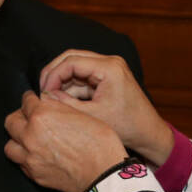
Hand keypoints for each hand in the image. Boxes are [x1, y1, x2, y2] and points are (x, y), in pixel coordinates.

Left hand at [4, 91, 128, 191]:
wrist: (104, 173)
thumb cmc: (100, 144)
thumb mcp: (82, 114)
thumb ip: (58, 107)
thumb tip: (47, 102)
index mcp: (42, 115)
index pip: (26, 101)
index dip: (31, 99)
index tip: (32, 100)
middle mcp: (30, 136)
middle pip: (11, 122)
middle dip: (20, 117)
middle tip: (29, 118)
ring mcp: (30, 157)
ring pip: (10, 145)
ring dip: (18, 140)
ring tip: (29, 139)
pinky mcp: (34, 175)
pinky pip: (20, 163)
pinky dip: (26, 157)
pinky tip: (37, 155)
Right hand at [39, 51, 173, 165]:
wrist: (148, 133)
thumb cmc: (128, 127)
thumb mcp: (93, 116)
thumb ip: (67, 105)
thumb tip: (45, 97)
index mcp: (109, 68)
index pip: (71, 61)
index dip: (53, 75)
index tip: (44, 92)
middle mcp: (110, 62)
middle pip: (71, 58)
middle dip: (54, 75)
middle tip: (42, 92)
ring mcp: (109, 69)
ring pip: (75, 68)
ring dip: (62, 83)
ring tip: (51, 100)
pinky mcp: (106, 78)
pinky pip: (83, 78)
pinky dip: (71, 88)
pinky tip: (63, 102)